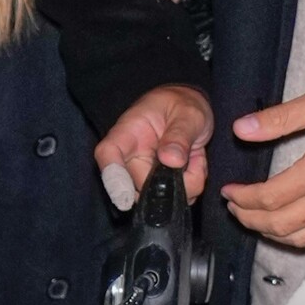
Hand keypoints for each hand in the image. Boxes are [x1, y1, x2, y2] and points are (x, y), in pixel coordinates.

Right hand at [95, 83, 212, 210]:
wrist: (190, 108)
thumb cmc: (183, 104)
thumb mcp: (188, 113)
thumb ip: (180, 134)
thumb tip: (172, 160)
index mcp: (129, 131)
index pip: (108, 153)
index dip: (112, 178)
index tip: (124, 200)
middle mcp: (131, 155)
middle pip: (137, 185)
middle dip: (171, 182)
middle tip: (195, 158)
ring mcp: (144, 172)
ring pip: (158, 196)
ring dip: (186, 184)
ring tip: (196, 157)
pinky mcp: (158, 184)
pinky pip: (174, 197)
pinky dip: (191, 186)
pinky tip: (196, 164)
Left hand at [221, 80, 304, 250]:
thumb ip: (280, 118)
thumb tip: (241, 129)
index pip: (271, 198)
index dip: (243, 199)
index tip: (229, 191)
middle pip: (282, 225)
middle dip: (250, 220)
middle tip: (236, 208)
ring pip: (304, 240)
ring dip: (274, 235)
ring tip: (258, 219)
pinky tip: (295, 230)